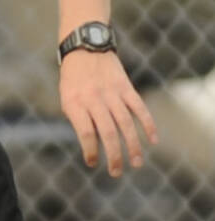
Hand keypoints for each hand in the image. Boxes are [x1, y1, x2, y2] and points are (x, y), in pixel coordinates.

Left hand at [59, 50, 158, 176]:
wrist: (85, 48)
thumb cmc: (73, 80)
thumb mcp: (67, 98)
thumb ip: (79, 119)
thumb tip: (94, 145)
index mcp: (76, 103)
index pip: (85, 132)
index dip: (90, 150)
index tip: (93, 163)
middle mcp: (94, 99)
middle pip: (107, 132)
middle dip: (114, 155)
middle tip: (117, 172)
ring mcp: (112, 93)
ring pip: (126, 123)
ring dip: (133, 145)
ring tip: (136, 163)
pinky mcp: (126, 87)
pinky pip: (139, 108)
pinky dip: (148, 124)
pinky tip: (153, 140)